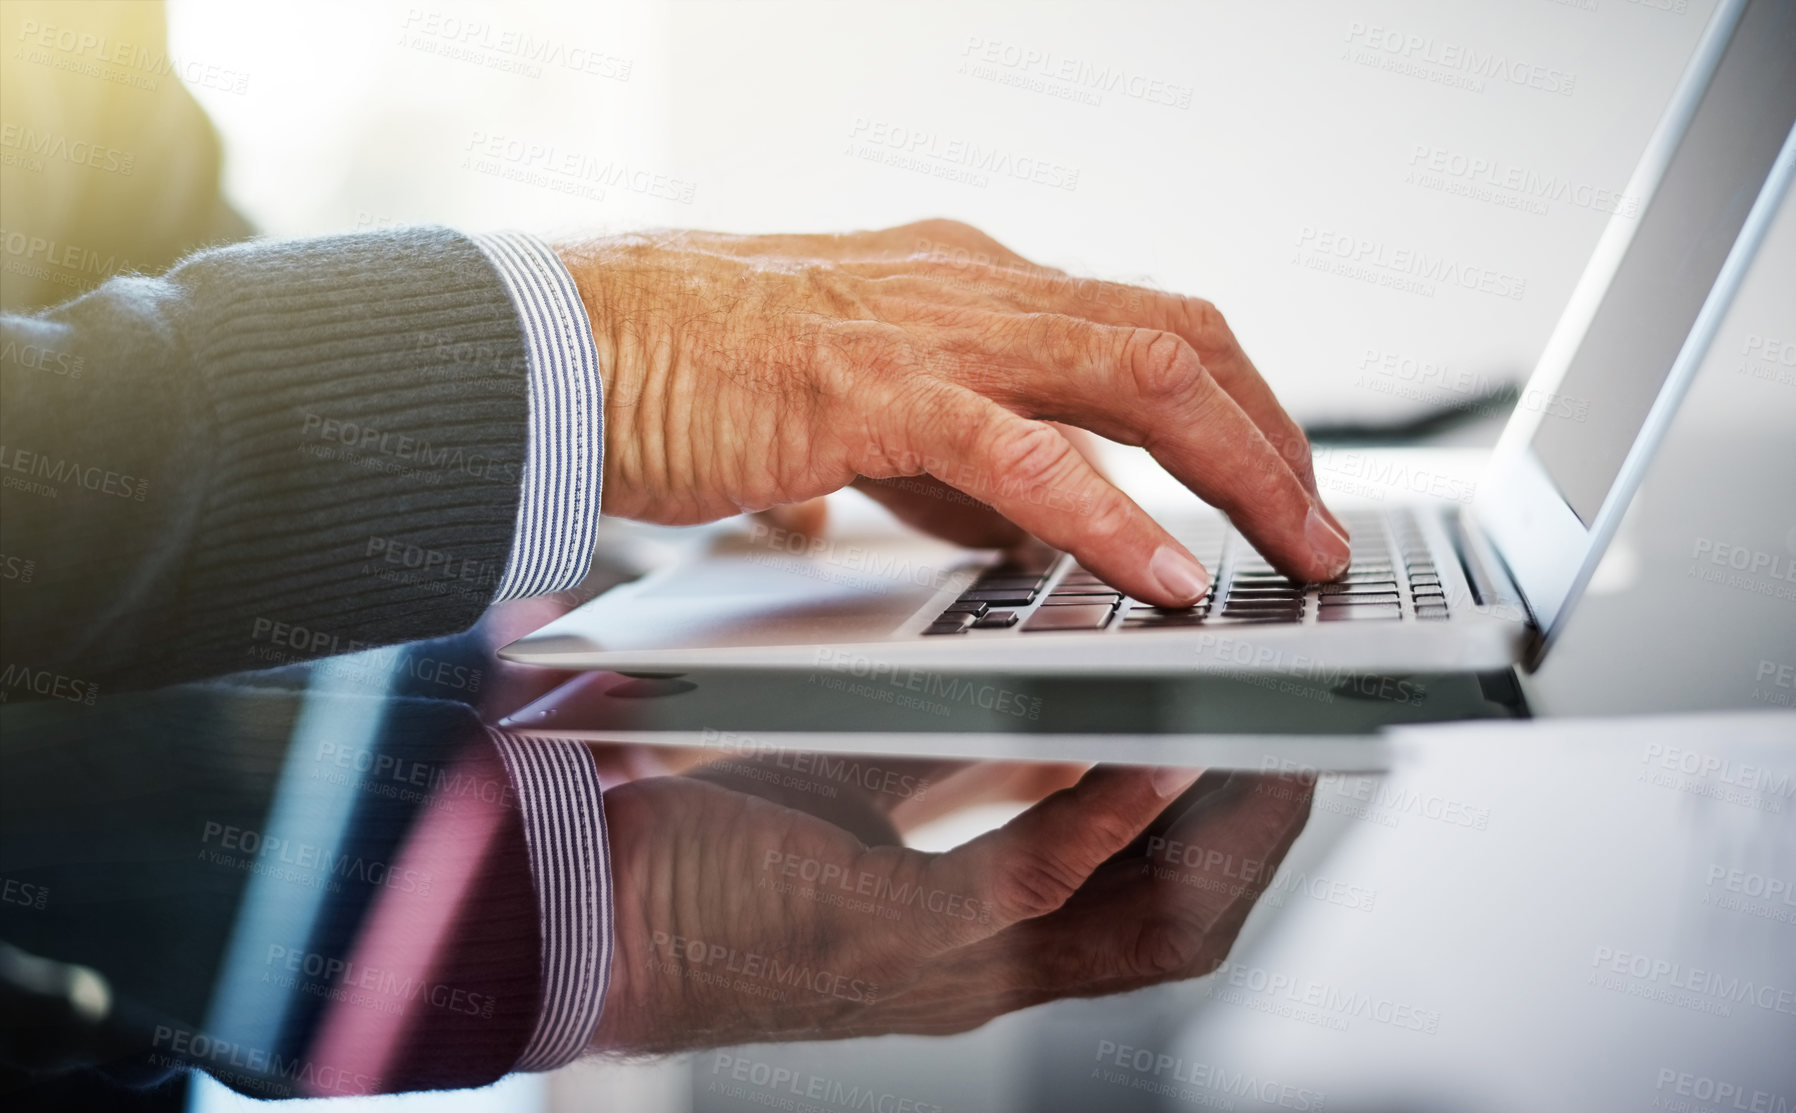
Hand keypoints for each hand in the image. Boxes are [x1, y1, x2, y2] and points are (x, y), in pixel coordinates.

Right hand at [554, 220, 1350, 606]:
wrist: (573, 346)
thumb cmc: (697, 375)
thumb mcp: (860, 412)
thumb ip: (955, 463)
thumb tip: (1035, 524)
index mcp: (969, 286)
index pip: (1143, 325)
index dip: (1233, 403)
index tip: (1276, 479)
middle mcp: (970, 287)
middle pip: (1175, 337)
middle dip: (1269, 435)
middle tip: (1319, 524)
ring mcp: (927, 332)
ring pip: (1133, 374)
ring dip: (1236, 467)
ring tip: (1293, 548)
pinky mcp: (868, 394)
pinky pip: (1023, 456)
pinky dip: (1113, 519)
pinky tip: (1164, 575)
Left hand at [590, 764, 1312, 1052]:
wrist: (578, 894)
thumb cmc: (708, 838)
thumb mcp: (865, 783)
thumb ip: (958, 752)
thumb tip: (1033, 672)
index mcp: (986, 919)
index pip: (1151, 888)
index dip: (1226, 818)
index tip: (1270, 734)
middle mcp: (990, 956)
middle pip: (1185, 916)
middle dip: (1259, 827)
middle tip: (1306, 733)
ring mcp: (957, 965)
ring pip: (1150, 921)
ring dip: (1220, 829)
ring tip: (1272, 742)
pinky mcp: (905, 946)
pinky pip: (1046, 885)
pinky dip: (1112, 816)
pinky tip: (1149, 753)